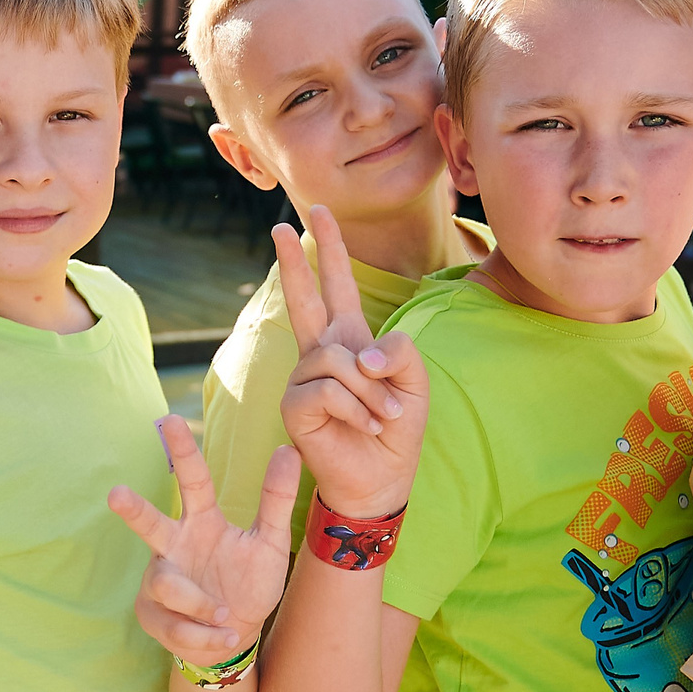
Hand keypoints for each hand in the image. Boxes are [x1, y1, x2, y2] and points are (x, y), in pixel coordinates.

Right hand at [111, 421, 301, 663]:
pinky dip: (204, 635)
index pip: (192, 481)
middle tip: (116, 494)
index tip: (171, 420)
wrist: (236, 635)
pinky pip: (174, 625)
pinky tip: (225, 636)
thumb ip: (276, 500)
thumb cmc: (250, 583)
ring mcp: (158, 580)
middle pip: (149, 524)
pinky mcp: (151, 614)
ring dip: (198, 603)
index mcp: (201, 521)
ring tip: (224, 613)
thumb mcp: (270, 543)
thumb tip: (288, 449)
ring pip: (168, 586)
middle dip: (133, 510)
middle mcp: (173, 545)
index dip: (183, 452)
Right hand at [277, 206, 427, 519]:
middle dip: (294, 260)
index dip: (329, 250)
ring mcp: (303, 379)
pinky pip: (329, 390)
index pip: (337, 286)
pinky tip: (365, 427)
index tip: (319, 213)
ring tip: (382, 415)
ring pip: (337, 359)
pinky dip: (357, 409)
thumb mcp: (414, 383)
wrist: (381, 479)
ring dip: (370, 390)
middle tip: (278, 225)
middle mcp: (321, 353)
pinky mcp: (295, 405)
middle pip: (305, 297)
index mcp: (350, 339)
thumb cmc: (396, 429)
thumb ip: (399, 351)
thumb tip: (358, 355)